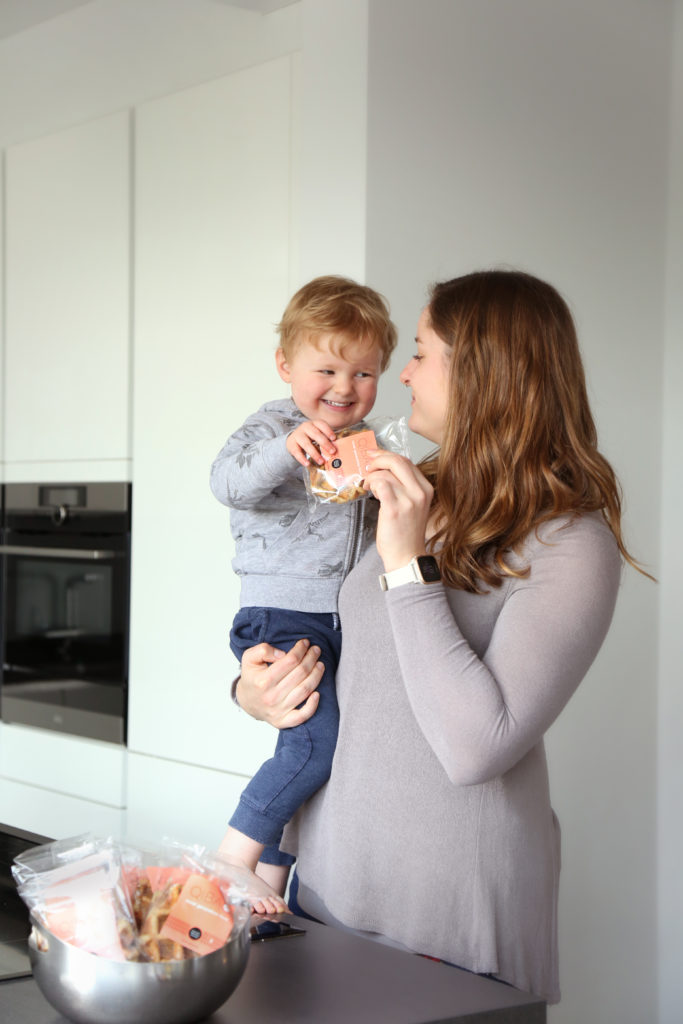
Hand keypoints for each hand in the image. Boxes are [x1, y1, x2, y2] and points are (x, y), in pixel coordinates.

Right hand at [235, 638, 323, 727]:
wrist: (247, 701)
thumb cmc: (252, 677)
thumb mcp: (249, 658)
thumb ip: (263, 650)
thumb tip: (282, 654)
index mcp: (263, 680)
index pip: (290, 661)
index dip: (300, 650)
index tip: (305, 643)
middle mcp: (271, 697)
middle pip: (300, 674)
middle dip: (311, 659)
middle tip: (316, 650)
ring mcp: (278, 711)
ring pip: (304, 690)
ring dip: (316, 675)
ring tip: (320, 664)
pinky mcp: (283, 721)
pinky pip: (302, 716)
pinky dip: (312, 706)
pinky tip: (318, 694)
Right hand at [286, 420, 336, 466]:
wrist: (293, 439)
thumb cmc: (310, 437)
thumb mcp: (318, 435)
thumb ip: (326, 439)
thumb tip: (337, 450)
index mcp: (314, 423)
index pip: (321, 424)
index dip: (328, 431)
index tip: (334, 439)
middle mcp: (305, 427)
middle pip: (315, 434)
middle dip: (324, 443)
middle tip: (332, 452)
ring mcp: (297, 435)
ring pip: (306, 444)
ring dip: (315, 453)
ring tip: (321, 461)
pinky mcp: (291, 444)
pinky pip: (297, 452)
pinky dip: (302, 458)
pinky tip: (308, 464)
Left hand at [363, 450, 433, 570]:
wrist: (406, 557)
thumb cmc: (405, 533)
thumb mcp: (412, 505)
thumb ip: (404, 486)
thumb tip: (384, 469)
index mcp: (426, 489)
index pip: (407, 462)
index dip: (388, 455)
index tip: (375, 455)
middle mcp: (420, 492)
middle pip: (398, 461)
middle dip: (378, 458)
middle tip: (368, 465)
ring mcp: (408, 500)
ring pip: (385, 473)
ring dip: (372, 476)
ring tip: (368, 486)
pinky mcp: (394, 508)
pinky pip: (380, 484)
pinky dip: (371, 484)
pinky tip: (369, 491)